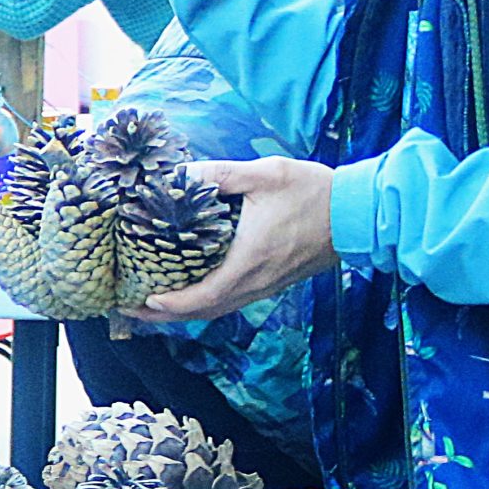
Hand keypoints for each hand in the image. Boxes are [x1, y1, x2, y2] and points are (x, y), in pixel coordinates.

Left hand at [121, 157, 339, 322]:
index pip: (203, 296)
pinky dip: (205, 303)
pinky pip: (232, 301)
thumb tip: (178, 174)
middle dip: (165, 314)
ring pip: (218, 309)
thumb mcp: (262, 174)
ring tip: (153, 304)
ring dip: (183, 311)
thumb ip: (217, 174)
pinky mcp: (273, 283)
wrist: (358, 213)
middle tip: (130, 309)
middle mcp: (256, 282)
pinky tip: (191, 292)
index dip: (171, 303)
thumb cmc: (312, 192)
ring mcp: (266, 286)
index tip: (144, 300)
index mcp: (249, 261)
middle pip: (204, 312)